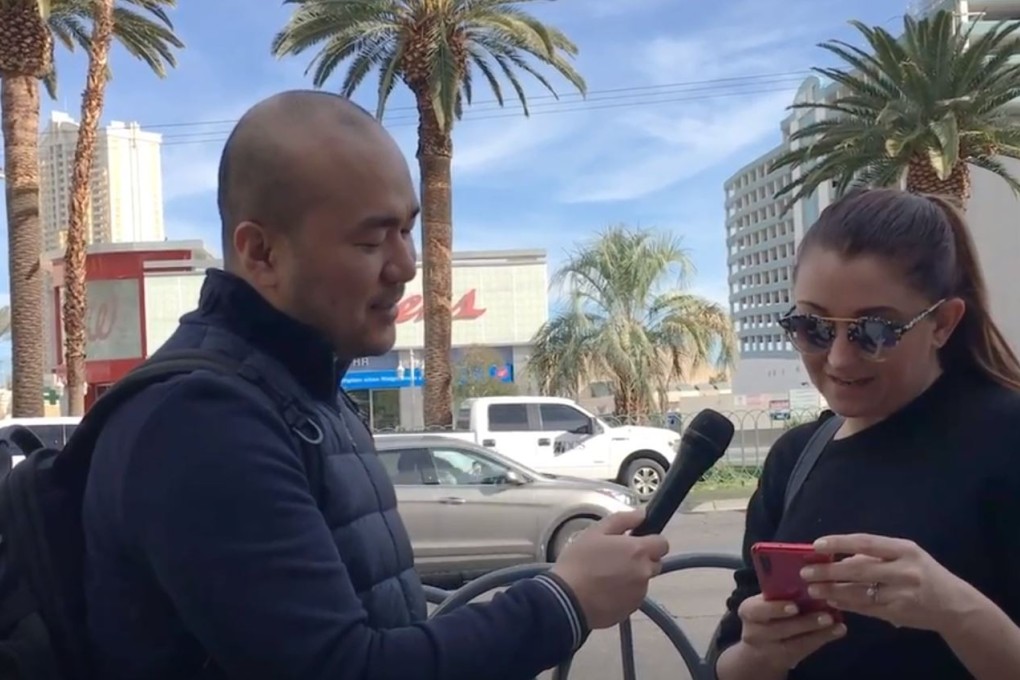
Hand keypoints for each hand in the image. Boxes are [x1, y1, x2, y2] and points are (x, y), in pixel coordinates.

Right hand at [550, 509, 668, 628]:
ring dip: (632, 577)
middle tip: (617, 558)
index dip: (650, 540)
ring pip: (643, 581)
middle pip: (655, 563)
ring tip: (606, 577)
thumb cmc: (579, 562)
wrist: (567, 601)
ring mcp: (639, 593)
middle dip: (642, 559)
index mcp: (638, 551)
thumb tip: (641, 514)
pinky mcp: (631, 609)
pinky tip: (604, 591)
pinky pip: (633, 597)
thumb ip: (622, 520)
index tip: (634, 541)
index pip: (663, 543)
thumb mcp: (595, 532)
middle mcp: (644, 573)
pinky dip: (624, 594)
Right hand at [734, 594, 845, 670]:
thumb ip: (780, 591)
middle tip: (827, 615)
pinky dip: (822, 638)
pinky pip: (805, 650)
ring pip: (794, 643)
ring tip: (835, 623)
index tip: (794, 607)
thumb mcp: (766, 602)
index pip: (757, 609)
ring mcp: (769, 649)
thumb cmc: (768, 614)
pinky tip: (838, 631)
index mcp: (749, 610)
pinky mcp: (784, 660)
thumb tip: (810, 570)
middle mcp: (754, 632)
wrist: (761, 647)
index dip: (776, 609)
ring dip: (818, 632)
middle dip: (804, 622)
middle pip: (779, 629)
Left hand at [802, 533, 972, 632]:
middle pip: (859, 569)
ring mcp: (901, 594)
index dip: (840, 542)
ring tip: (813, 589)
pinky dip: (846, 604)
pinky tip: (831, 601)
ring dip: (832, 590)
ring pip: (859, 591)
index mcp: (904, 550)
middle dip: (829, 571)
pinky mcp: (897, 613)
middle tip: (806, 572)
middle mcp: (904, 570)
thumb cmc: (924, 573)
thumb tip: (839, 555)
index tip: (816, 545)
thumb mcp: (906, 555)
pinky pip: (865, 608)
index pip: (866, 542)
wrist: (954, 605)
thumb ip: (875, 554)